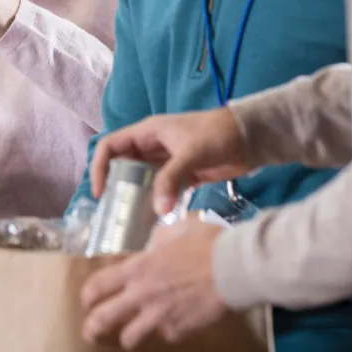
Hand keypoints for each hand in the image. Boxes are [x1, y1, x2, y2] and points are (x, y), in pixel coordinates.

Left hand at [82, 220, 227, 348]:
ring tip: (129, 336)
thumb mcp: (175, 230)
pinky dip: (168, 330)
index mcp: (138, 267)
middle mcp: (142, 294)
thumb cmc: (204, 242)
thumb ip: (158, 240)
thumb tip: (154, 246)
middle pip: (104, 317)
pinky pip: (167, 334)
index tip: (86, 300)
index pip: (99, 284)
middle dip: (93, 327)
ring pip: (131, 337)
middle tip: (90, 331)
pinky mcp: (180, 330)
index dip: (88, 295)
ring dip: (128, 336)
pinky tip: (174, 323)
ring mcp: (160, 316)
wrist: (233, 267)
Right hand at [91, 109, 250, 215]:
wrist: (251, 138)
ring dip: (134, 196)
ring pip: (140, 178)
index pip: (110, 146)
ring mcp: (166, 161)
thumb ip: (171, 179)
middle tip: (112, 211)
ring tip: (128, 219)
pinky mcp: (181, 174)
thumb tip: (157, 210)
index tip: (101, 192)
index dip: (100, 167)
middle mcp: (151, 146)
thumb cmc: (217, 135)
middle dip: (114, 185)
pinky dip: (154, 201)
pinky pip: (160, 189)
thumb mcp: (192, 153)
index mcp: (147, 132)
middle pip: (122, 164)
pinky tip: (154, 218)